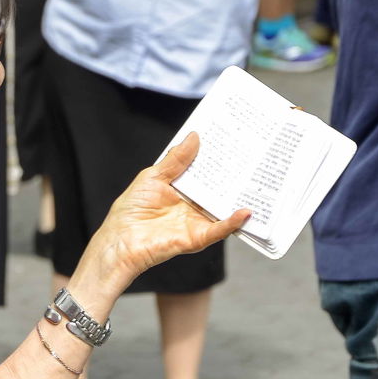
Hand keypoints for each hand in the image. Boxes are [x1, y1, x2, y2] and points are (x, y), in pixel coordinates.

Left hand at [76, 133, 249, 298]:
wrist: (119, 241)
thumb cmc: (130, 211)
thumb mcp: (153, 177)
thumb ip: (175, 160)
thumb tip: (194, 137)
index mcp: (182, 189)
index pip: (205, 172)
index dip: (217, 158)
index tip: (234, 141)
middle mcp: (192, 205)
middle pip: (219, 189)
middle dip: (236, 176)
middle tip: (254, 157)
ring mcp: (196, 221)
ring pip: (224, 208)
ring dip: (241, 199)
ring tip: (258, 182)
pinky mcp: (196, 237)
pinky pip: (218, 230)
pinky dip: (232, 222)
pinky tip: (245, 212)